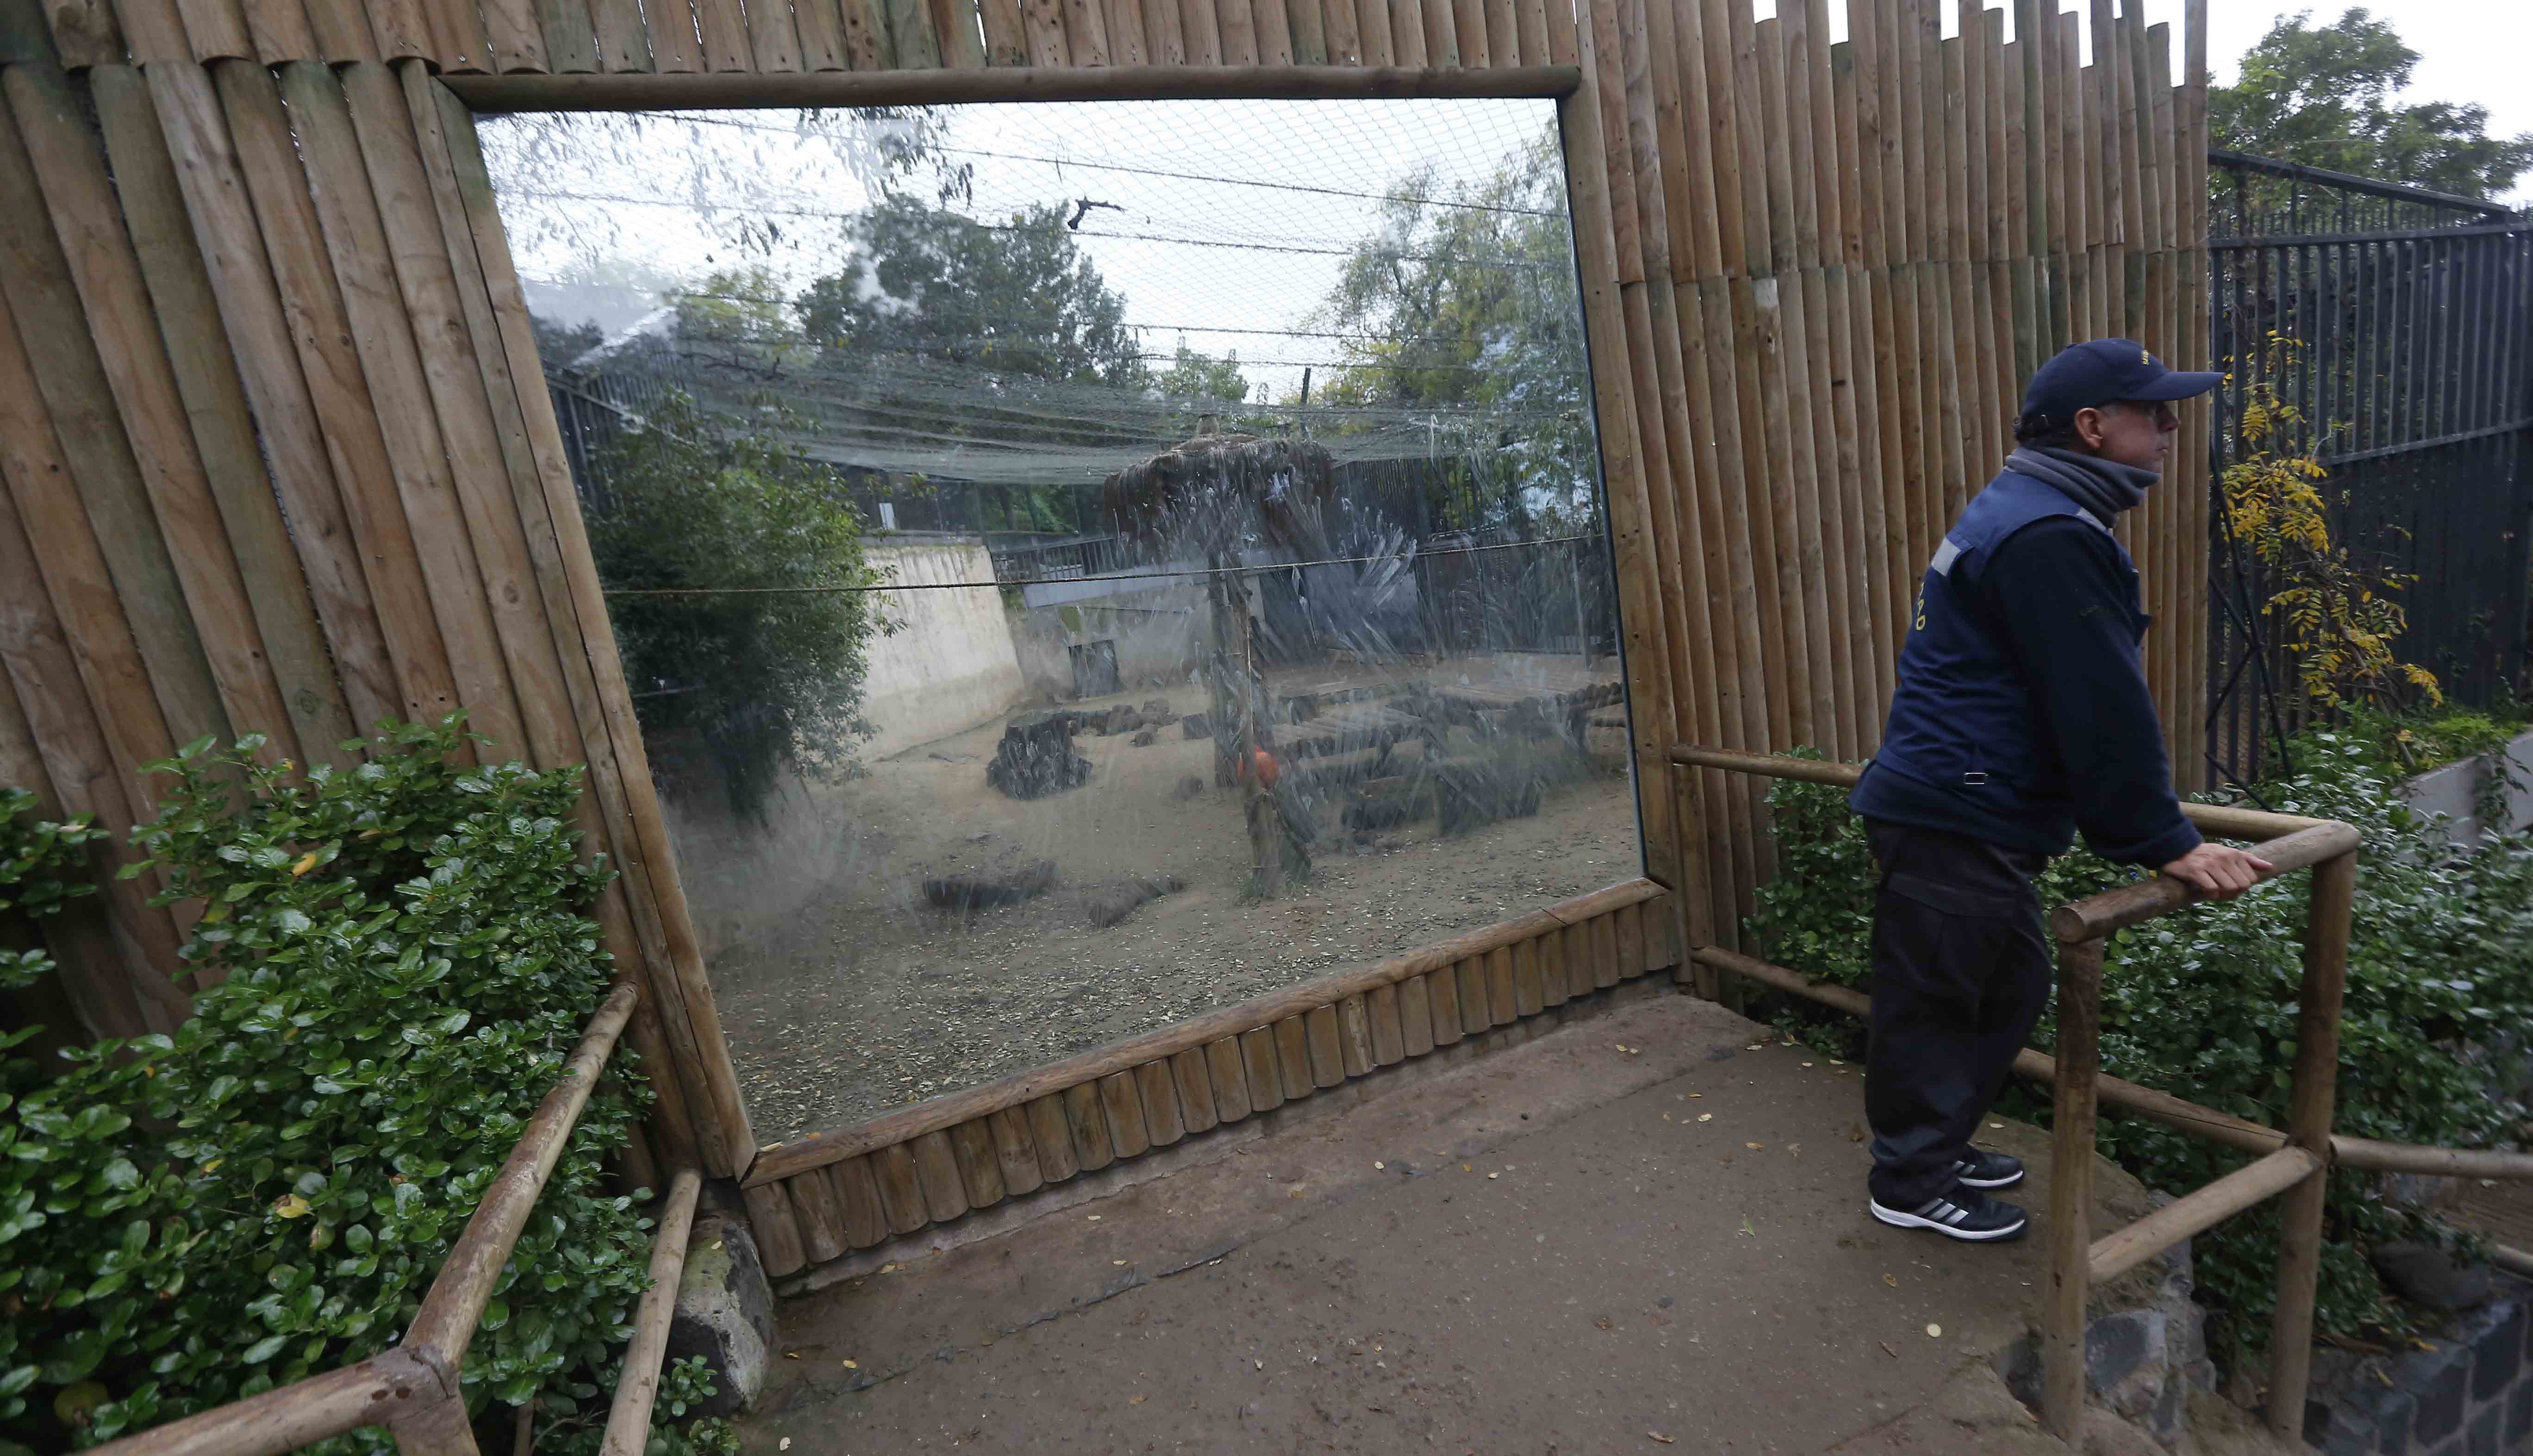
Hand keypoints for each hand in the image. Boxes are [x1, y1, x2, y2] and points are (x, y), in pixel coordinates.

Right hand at [2159, 843, 2274, 900]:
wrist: (2179, 850)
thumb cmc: (2206, 854)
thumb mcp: (2229, 853)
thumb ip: (2249, 860)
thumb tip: (2270, 868)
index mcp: (2234, 854)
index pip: (2251, 880)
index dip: (2243, 887)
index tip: (2232, 886)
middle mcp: (2224, 858)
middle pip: (2241, 886)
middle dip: (2234, 893)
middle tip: (2223, 892)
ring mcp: (2210, 864)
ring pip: (2229, 888)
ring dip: (2222, 895)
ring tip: (2214, 891)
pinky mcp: (2197, 871)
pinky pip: (2212, 890)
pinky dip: (2210, 895)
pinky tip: (2205, 891)